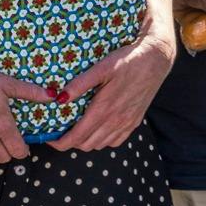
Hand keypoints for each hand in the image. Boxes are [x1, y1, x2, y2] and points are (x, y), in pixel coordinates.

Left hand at [50, 31, 174, 151]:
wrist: (156, 60)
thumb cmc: (128, 60)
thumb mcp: (102, 67)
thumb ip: (80, 83)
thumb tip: (59, 98)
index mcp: (104, 108)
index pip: (76, 137)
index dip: (59, 143)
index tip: (48, 138)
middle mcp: (115, 120)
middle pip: (85, 145)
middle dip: (69, 142)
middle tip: (60, 130)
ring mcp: (126, 123)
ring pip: (99, 145)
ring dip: (85, 142)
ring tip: (77, 129)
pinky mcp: (135, 122)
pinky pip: (115, 142)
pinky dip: (102, 141)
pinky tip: (98, 128)